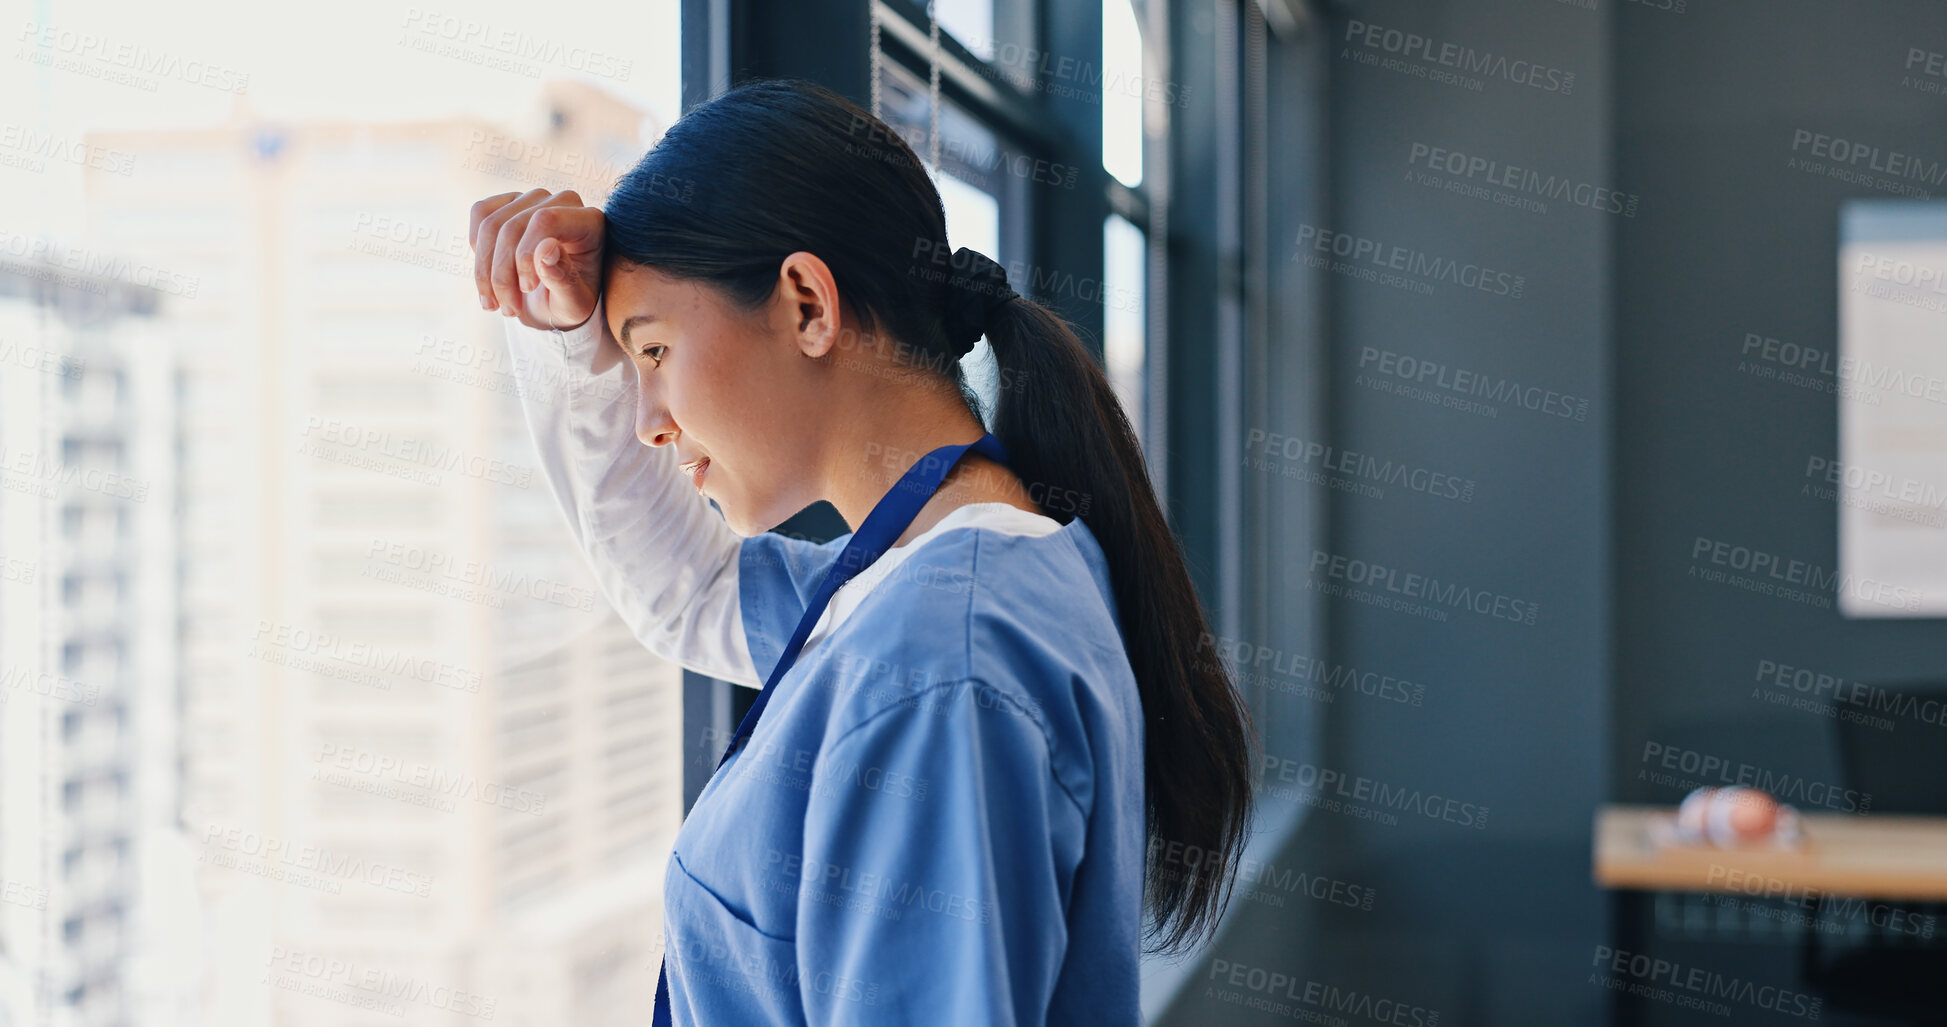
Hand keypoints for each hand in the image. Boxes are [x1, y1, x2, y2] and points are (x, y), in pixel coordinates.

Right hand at [469, 188, 604, 330]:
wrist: (555, 299)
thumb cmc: (570, 300)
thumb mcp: (574, 303)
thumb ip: (563, 279)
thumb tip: (545, 248)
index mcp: (589, 222)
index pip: (545, 221)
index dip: (526, 254)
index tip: (526, 289)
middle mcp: (563, 202)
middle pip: (512, 227)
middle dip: (502, 275)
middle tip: (509, 310)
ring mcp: (534, 198)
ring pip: (490, 225)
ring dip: (485, 271)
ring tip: (495, 304)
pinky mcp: (508, 201)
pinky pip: (480, 215)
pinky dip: (478, 252)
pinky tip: (489, 277)